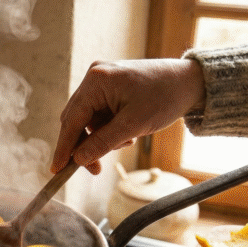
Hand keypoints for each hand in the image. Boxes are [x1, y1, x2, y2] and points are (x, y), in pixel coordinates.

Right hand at [52, 58, 205, 173]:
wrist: (190, 82)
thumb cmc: (165, 97)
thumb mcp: (133, 126)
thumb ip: (102, 143)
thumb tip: (78, 159)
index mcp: (97, 81)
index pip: (72, 119)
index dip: (64, 147)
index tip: (57, 169)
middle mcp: (95, 77)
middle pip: (76, 120)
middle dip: (85, 145)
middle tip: (95, 169)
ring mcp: (102, 81)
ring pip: (88, 120)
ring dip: (101, 137)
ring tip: (127, 141)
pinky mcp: (110, 87)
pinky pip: (99, 114)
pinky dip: (109, 128)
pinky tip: (128, 132)